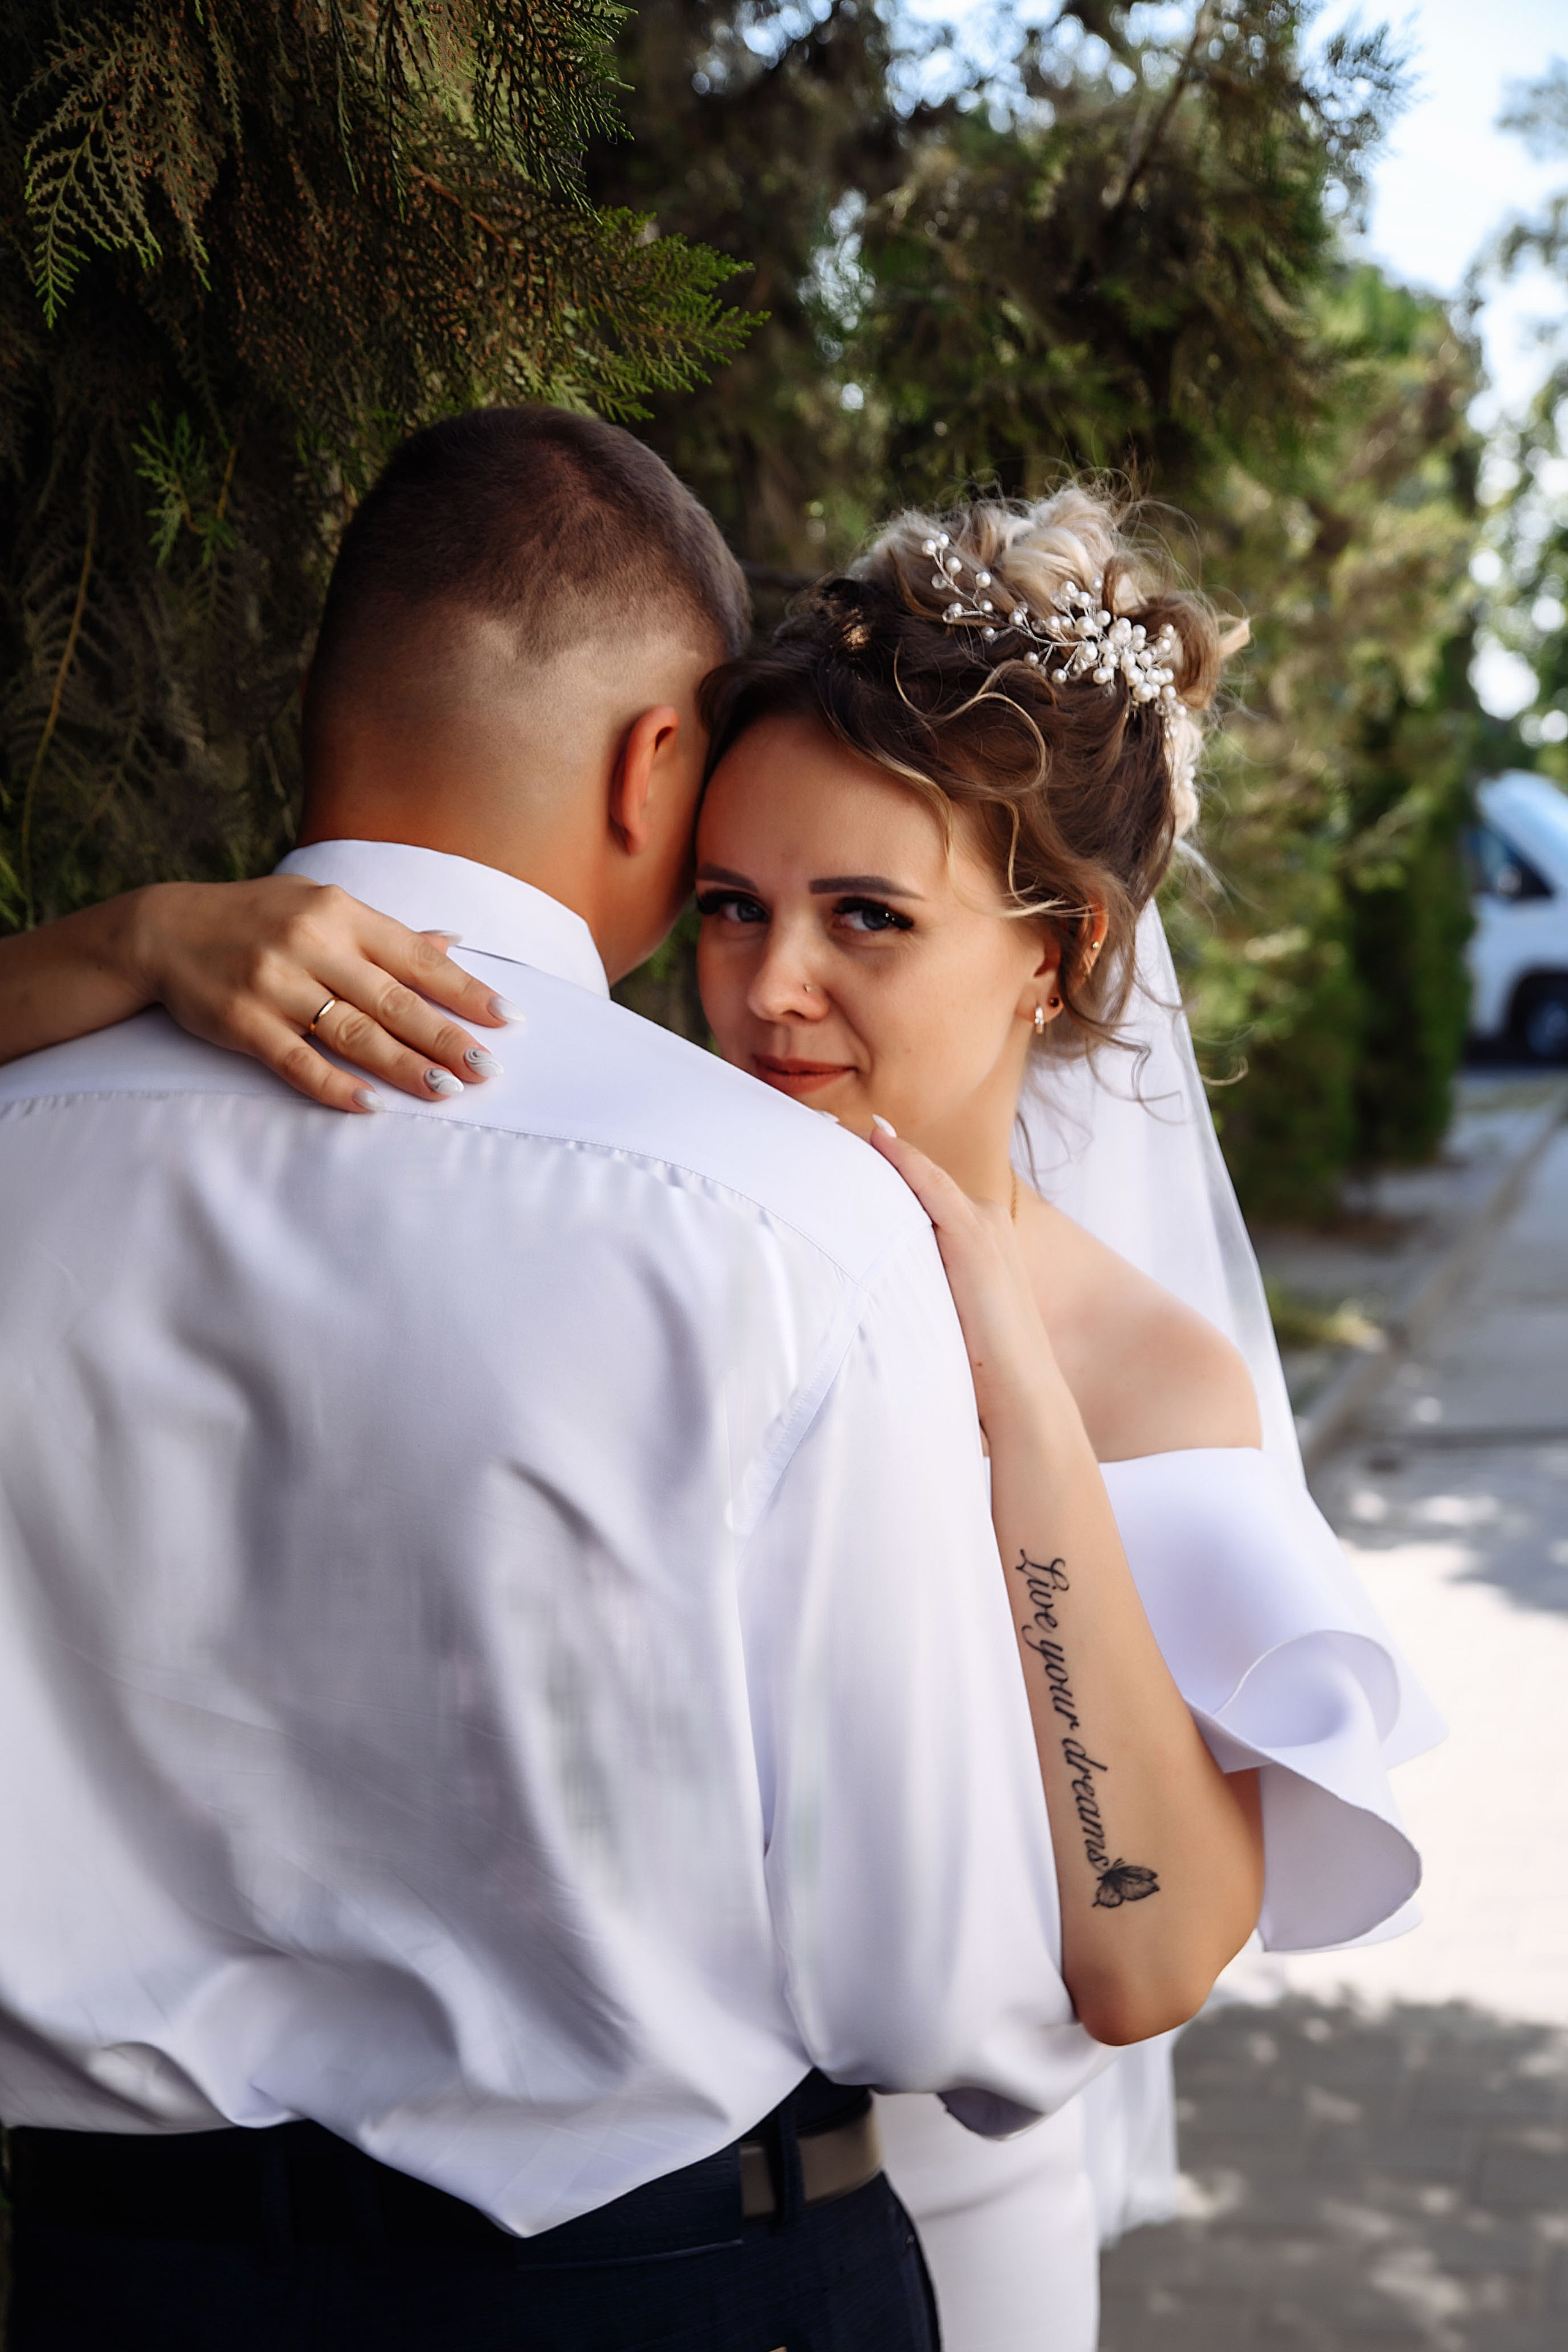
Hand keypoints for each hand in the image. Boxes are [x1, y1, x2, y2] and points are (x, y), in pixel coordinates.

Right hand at [127, 878, 508, 1112]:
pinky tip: (372, 1104)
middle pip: (393, 1000)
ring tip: (447, 1090)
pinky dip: (335, 1085)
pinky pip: (297, 1061)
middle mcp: (311, 944)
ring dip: (404, 1066)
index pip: (416, 957)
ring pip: (353, 1033)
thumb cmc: (256, 919)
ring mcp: (274, 984)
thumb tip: (453, 943)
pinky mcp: (242, 1022)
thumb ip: (385, 934)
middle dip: (445, 1037)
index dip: (465, 990)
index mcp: (339, 913)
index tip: (507, 1019)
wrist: (163, 930)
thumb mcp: (319, 908)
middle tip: (488, 1068)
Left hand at [868, 1124, 1057, 1437]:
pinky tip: (877, 1138)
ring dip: (886, 1154)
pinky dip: (905, 1161)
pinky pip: (932, 1188)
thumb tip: (872, 1304)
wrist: (1024, 1400)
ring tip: (840, 1128)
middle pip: (925, 1184)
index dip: (893, 1172)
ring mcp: (984, 1229)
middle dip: (883, 1158)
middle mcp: (988, 1226)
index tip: (854, 1148)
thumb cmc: (984, 1376)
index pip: (930, 1198)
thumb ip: (920, 1300)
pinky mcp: (975, 1240)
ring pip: (926, 1180)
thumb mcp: (947, 1324)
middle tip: (833, 1130)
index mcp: (983, 1243)